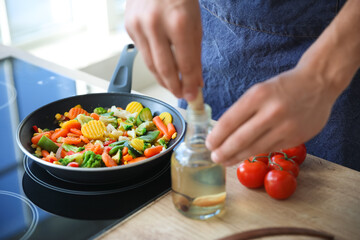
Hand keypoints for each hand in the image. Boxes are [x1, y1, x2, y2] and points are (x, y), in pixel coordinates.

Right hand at [125, 0, 202, 100]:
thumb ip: (195, 53)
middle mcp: (155, 24)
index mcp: (178, 21)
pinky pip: (143, 53)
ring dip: (163, 80)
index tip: (194, 96)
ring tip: (174, 87)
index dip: (191, 84)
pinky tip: (162, 69)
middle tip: (183, 96)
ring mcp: (138, 26)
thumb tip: (196, 80)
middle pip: (165, 69)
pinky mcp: (129, 27)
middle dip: (175, 87)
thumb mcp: (195, 22)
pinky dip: (154, 64)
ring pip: (150, 65)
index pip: (186, 63)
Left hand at [205, 66, 335, 165]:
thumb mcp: (259, 90)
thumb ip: (243, 111)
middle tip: (214, 158)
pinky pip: (269, 149)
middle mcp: (271, 111)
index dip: (216, 136)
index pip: (229, 121)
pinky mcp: (295, 138)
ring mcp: (285, 127)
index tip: (209, 144)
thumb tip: (222, 133)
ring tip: (225, 161)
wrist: (318, 83)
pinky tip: (244, 157)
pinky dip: (254, 154)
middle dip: (223, 152)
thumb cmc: (283, 87)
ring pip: (254, 148)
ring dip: (236, 157)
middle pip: (239, 139)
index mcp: (257, 95)